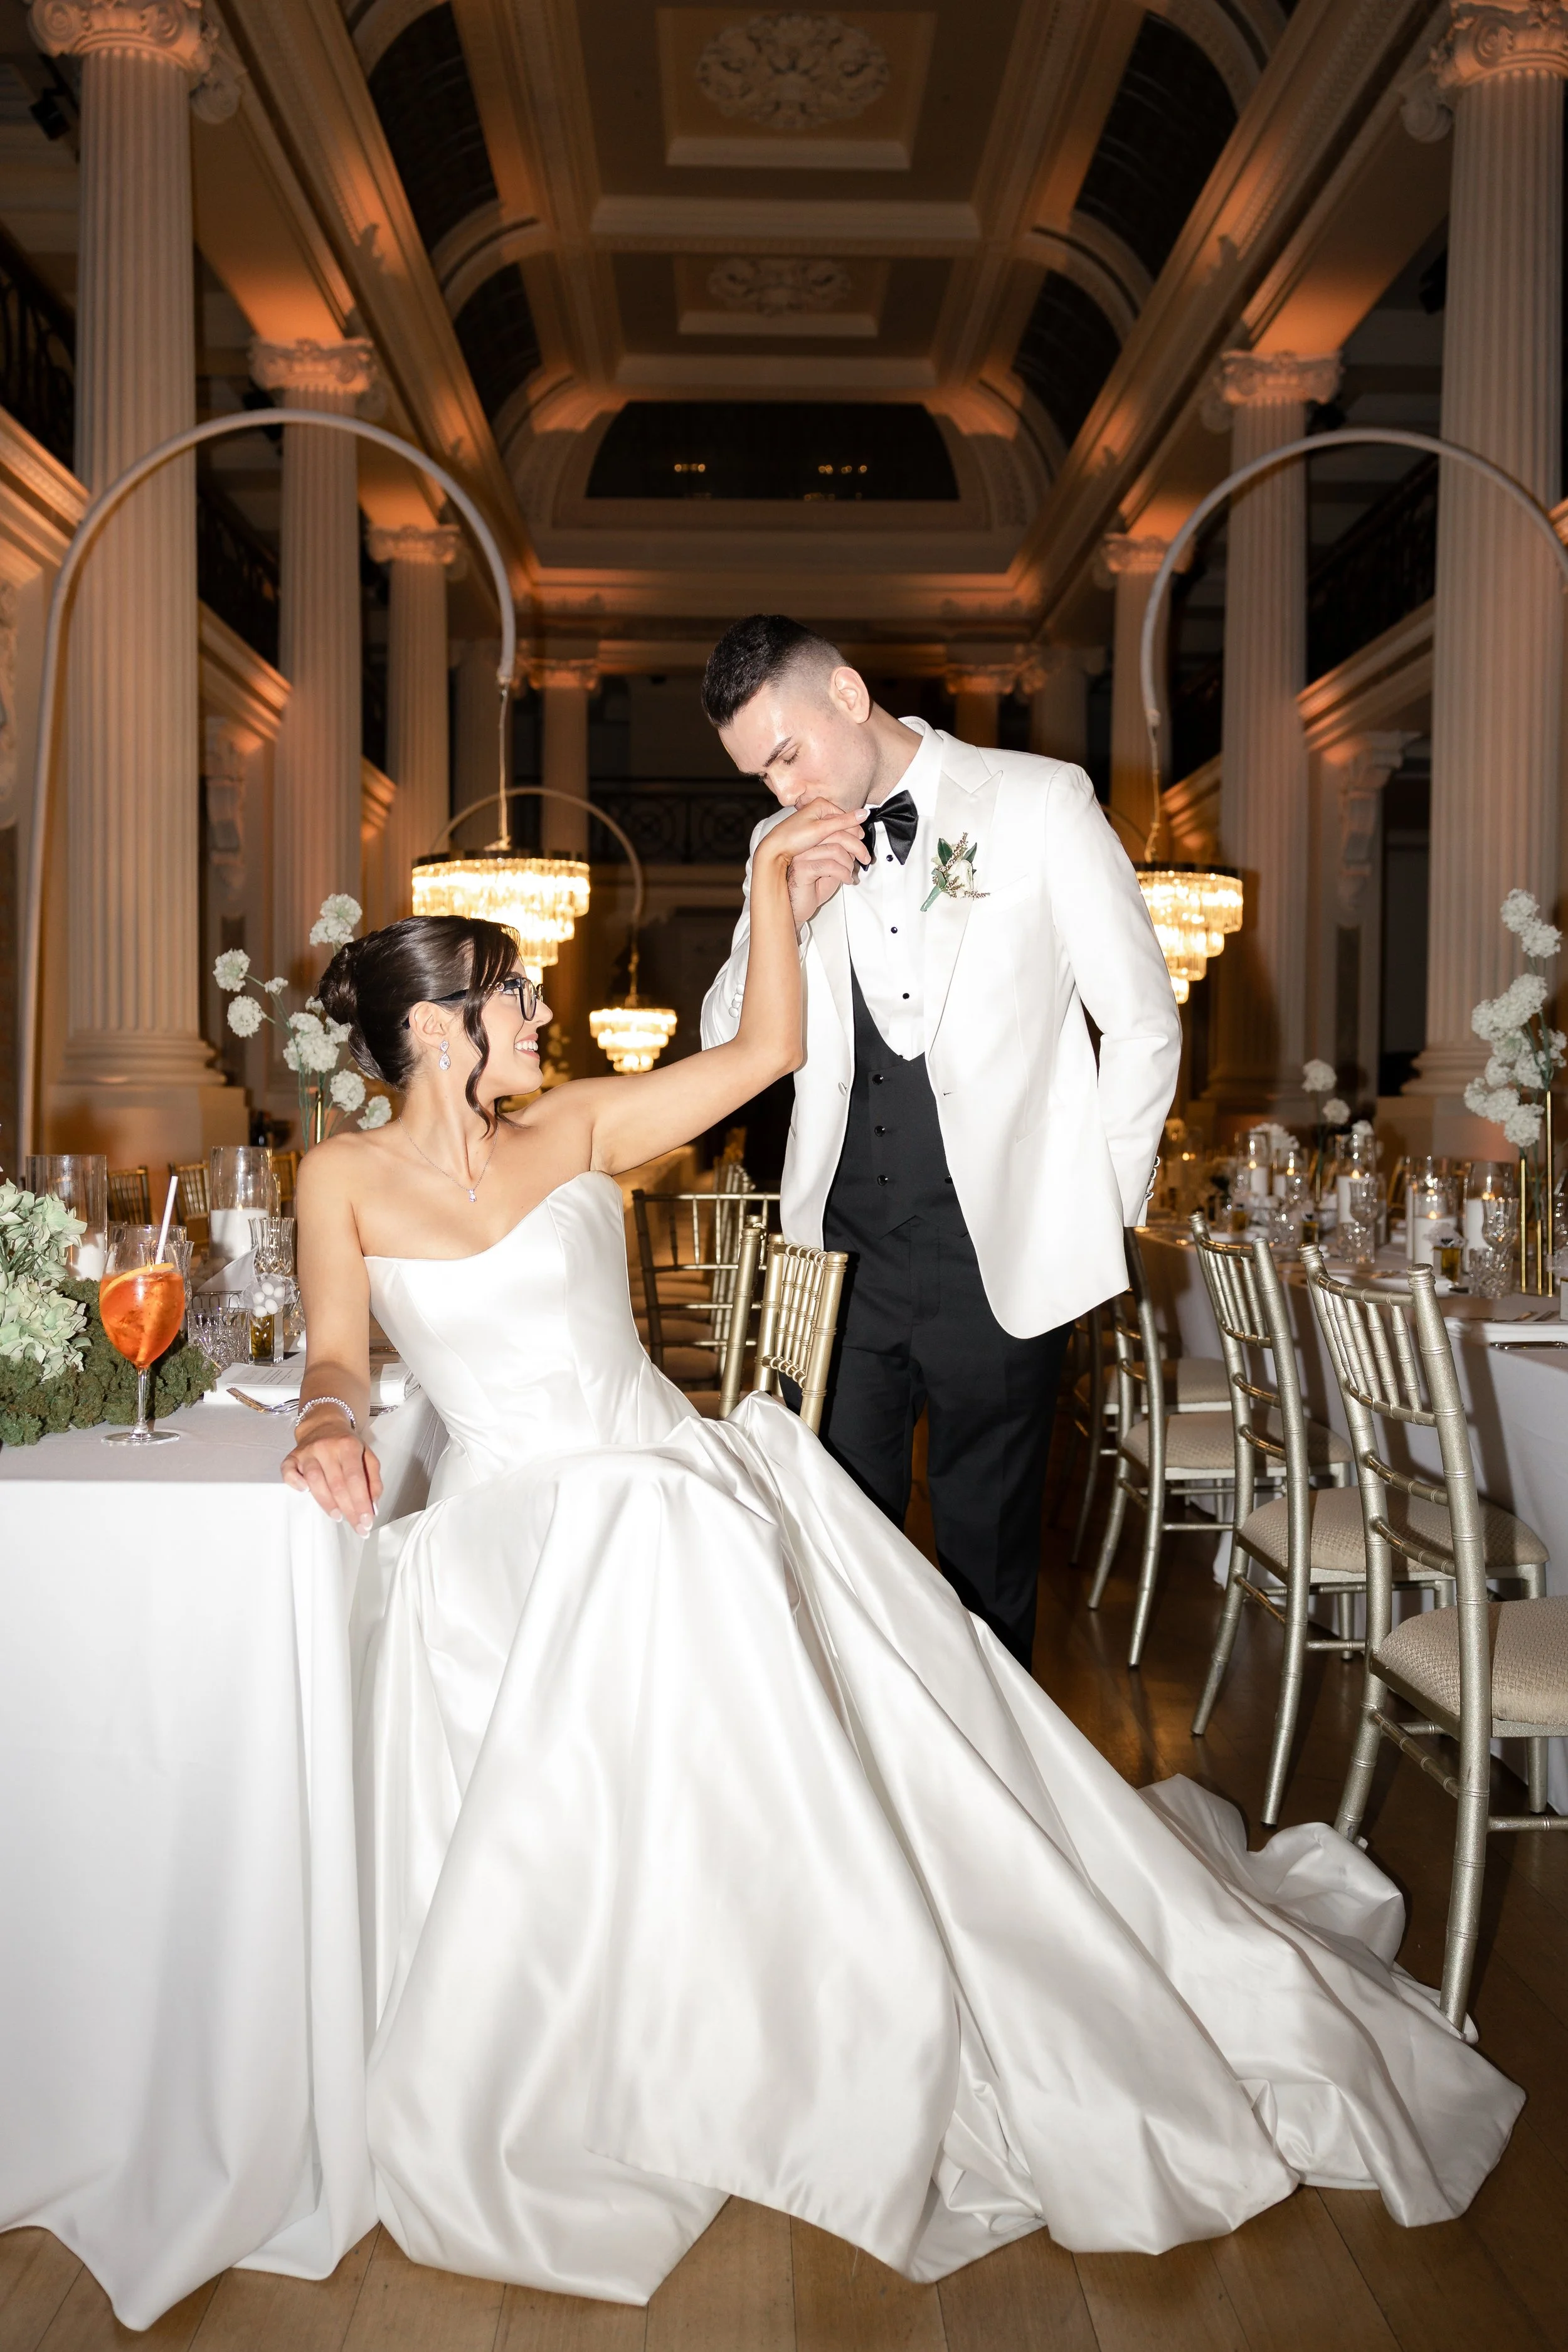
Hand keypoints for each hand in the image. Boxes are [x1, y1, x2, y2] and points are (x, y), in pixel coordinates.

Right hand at [282, 1421, 382, 1534]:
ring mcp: (307, 1452)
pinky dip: (294, 1482)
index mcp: (348, 1446)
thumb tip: (373, 1506)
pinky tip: (304, 1492)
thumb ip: (373, 1481)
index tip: (366, 1521)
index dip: (361, 1502)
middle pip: (337, 1483)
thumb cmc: (347, 1445)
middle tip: (357, 1527)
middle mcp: (326, 1447)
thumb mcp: (367, 1456)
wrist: (323, 1424)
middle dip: (348, 1509)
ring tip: (338, 1516)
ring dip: (326, 1502)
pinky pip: (288, 1471)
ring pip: (314, 1480)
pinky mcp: (292, 1456)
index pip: (355, 1478)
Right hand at [758, 798, 870, 926]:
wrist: (798, 909)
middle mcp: (805, 845)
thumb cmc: (813, 889)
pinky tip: (846, 880)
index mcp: (811, 841)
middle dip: (857, 846)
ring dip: (849, 863)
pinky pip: (830, 866)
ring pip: (835, 850)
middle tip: (865, 858)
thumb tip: (856, 844)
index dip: (852, 831)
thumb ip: (841, 854)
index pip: (833, 826)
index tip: (863, 841)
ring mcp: (802, 856)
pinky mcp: (802, 869)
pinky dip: (843, 873)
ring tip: (849, 873)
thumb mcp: (832, 869)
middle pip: (836, 834)